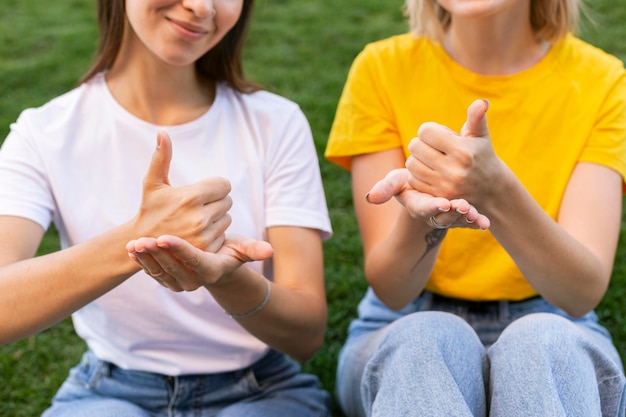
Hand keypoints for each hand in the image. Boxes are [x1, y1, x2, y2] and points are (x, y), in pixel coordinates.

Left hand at [126, 235, 273, 290]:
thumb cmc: (228, 252)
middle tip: (143, 239)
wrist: (213, 264)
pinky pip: (152, 273)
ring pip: (159, 271)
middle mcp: (194, 281)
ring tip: (134, 243)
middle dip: (157, 253)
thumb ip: (253, 250)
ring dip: (146, 258)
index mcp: (211, 271)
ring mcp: (179, 283)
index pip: (194, 260)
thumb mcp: (240, 249)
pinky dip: (141, 262)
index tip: (164, 237)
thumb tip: (270, 252)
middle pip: (173, 266)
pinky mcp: (166, 281)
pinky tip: (131, 249)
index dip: (180, 249)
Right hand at [133, 131, 232, 251]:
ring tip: (196, 220)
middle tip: (197, 206)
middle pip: (228, 201)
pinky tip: (198, 233)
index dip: (215, 186)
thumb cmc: (150, 209)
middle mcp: (199, 217)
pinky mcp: (206, 251)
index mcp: (190, 197)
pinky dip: (215, 233)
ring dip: (217, 217)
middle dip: (216, 201)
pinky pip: (224, 234)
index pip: (224, 184)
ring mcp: (204, 236)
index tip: (202, 191)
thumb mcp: (153, 183)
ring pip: (227, 218)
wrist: (142, 244)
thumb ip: (161, 157)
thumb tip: (162, 132)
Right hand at [367, 168, 489, 229]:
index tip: (443, 203)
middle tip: (464, 207)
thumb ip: (386, 188)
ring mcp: (447, 217)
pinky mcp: (461, 216)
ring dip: (467, 219)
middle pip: (443, 216)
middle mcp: (433, 214)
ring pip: (458, 220)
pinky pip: (469, 221)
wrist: (428, 189)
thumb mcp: (396, 183)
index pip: (423, 207)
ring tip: (477, 216)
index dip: (432, 206)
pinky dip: (477, 222)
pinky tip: (485, 223)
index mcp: (417, 205)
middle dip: (454, 214)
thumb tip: (370, 197)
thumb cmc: (408, 184)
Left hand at [405, 99, 505, 206]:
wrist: (490, 190)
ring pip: (411, 164)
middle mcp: (453, 170)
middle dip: (422, 143)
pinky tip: (430, 173)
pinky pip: (413, 180)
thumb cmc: (481, 156)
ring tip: (431, 159)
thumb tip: (481, 102)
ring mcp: (444, 186)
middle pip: (415, 146)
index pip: (425, 131)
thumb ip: (477, 118)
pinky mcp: (437, 197)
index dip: (429, 130)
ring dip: (418, 159)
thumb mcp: (480, 136)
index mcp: (463, 151)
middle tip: (434, 148)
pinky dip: (417, 175)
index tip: (438, 135)